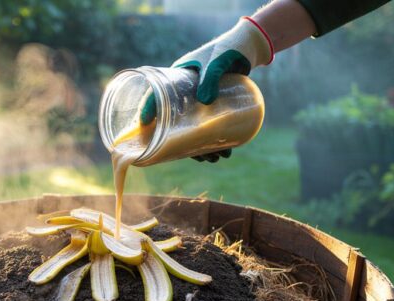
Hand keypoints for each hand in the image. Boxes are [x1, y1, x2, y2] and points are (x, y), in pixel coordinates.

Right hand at [140, 17, 272, 161]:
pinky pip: (212, 128)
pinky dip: (219, 141)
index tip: (144, 127)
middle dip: (184, 145)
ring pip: (196, 130)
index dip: (147, 111)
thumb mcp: (215, 63)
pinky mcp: (215, 106)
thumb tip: (206, 101)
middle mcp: (185, 94)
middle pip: (176, 123)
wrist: (248, 48)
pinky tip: (226, 151)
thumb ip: (210, 79)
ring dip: (204, 148)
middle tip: (196, 157)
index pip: (155, 97)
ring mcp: (200, 102)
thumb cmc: (227, 50)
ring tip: (216, 159)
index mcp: (176, 80)